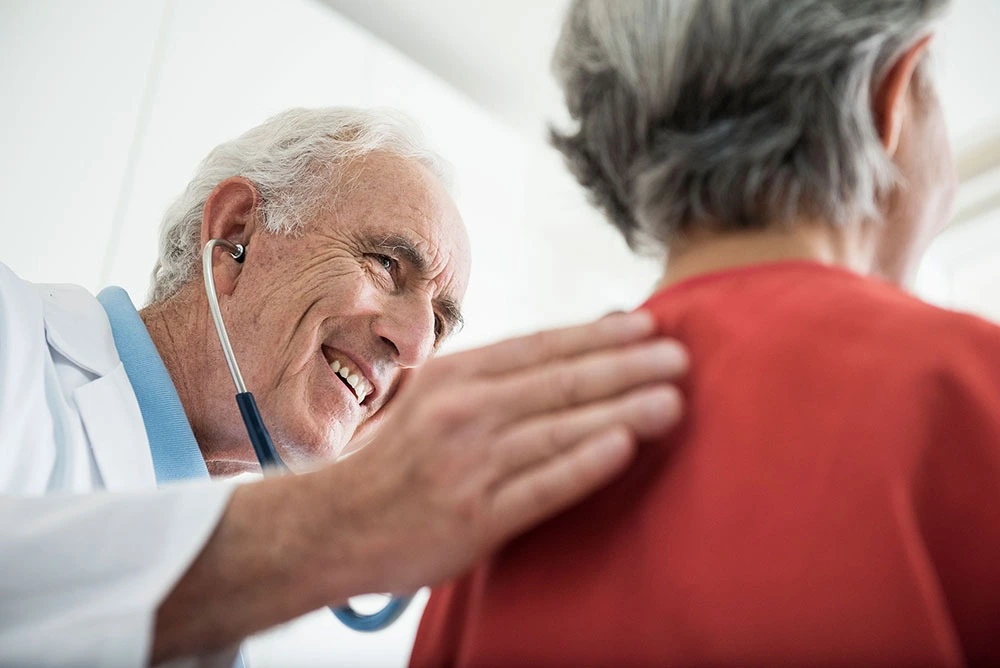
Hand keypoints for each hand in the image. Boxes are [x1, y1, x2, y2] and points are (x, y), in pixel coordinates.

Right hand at [327, 311, 687, 594]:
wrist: (340, 522)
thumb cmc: (404, 456)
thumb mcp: (440, 398)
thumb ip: (504, 375)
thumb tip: (585, 340)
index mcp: (458, 377)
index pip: (541, 347)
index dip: (598, 336)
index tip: (649, 326)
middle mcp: (464, 413)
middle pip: (557, 383)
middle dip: (624, 368)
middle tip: (679, 357)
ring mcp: (470, 465)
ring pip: (556, 430)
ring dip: (619, 412)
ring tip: (672, 402)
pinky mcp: (475, 518)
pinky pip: (539, 487)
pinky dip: (581, 465)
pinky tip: (621, 448)